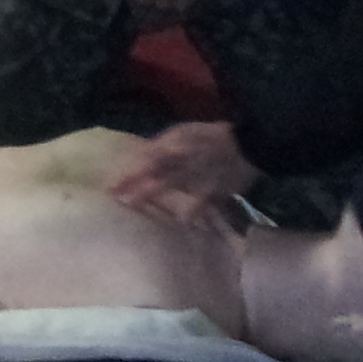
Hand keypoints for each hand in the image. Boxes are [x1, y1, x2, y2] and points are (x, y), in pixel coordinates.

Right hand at [107, 121, 255, 230]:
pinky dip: (189, 212)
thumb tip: (139, 160)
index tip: (109, 186)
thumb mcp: (185, 140)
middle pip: (152, 175)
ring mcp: (196, 177)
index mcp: (170, 147)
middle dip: (133, 185)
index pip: (142, 161)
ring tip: (134, 206)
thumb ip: (162, 151)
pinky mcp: (213, 191)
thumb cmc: (215, 142)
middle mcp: (179, 161)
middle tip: (115, 199)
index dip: (126, 173)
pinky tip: (181, 221)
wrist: (252, 149)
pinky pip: (197, 204)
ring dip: (152, 196)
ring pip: (168, 187)